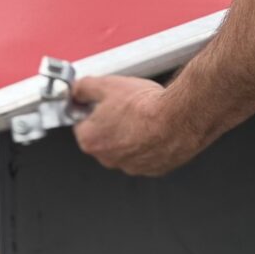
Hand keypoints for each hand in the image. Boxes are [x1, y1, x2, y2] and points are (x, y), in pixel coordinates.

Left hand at [73, 75, 202, 175]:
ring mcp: (131, 166)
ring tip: (143, 113)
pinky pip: (145, 154)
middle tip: (125, 104)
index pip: (80, 123)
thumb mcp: (106, 85)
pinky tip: (155, 125)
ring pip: (125, 146)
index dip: (91, 108)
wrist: (178, 118)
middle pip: (103, 136)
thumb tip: (76, 89)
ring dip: (130, 132)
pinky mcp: (153, 169)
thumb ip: (83, 87)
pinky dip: (149, 142)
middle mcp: (108, 159)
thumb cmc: (144, 106)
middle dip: (111, 121)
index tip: (101, 101)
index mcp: (90, 140)